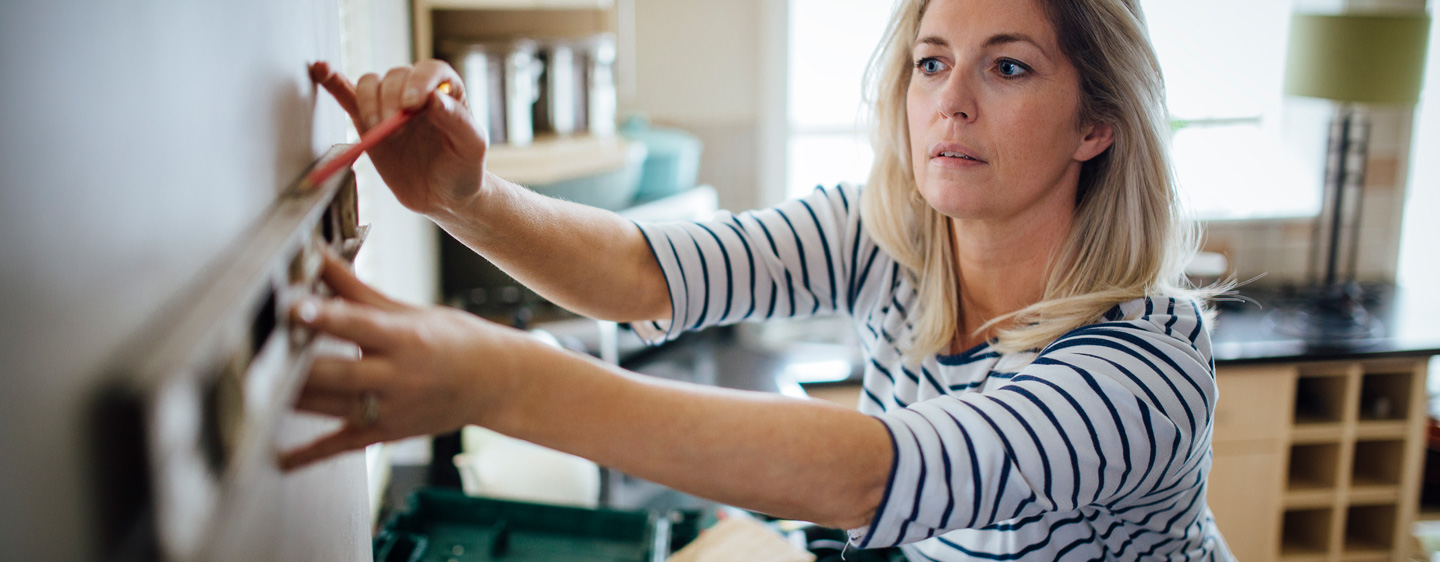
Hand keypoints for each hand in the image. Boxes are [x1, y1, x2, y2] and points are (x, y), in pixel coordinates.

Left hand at [280, 253, 523, 470]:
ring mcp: (390, 410)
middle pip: (336, 373)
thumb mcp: (408, 312)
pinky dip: (307, 454)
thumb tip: (318, 255)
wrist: (495, 383)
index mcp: (405, 339)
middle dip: (296, 364)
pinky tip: (278, 458)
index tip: (294, 306)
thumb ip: (356, 290)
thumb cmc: (453, 341)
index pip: (357, 325)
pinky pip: (340, 445)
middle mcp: (397, 377)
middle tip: (258, 351)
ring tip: (251, 388)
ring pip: (329, 407)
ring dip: (290, 398)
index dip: (325, 316)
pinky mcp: (385, 433)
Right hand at [309, 60, 487, 216]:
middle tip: (393, 127)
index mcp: (446, 90)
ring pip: (370, 84)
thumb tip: (433, 98)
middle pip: (395, 76)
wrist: (443, 196)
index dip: (418, 82)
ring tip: (378, 130)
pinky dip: (333, 82)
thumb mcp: (471, 147)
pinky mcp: (368, 121)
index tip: (411, 105)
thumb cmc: (463, 169)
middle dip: (390, 99)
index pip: (430, 70)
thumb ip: (457, 121)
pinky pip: (347, 95)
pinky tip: (321, 69)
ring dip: (368, 102)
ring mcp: (390, 104)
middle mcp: (416, 90)